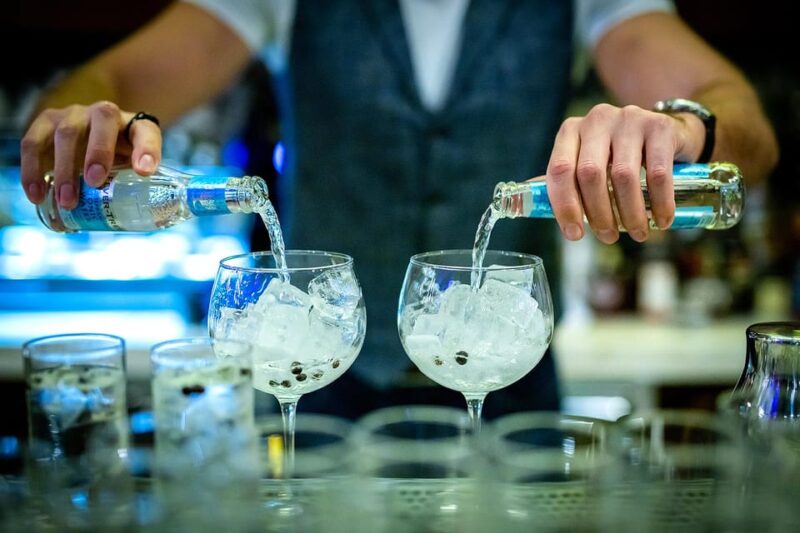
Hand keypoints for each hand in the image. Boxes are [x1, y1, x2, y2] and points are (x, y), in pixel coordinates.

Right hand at [20, 102, 162, 208]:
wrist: (90, 141)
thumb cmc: (118, 159)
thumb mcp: (134, 169)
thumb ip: (140, 186)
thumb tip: (138, 218)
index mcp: (134, 125)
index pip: (146, 132)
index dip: (147, 150)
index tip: (144, 171)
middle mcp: (103, 113)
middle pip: (101, 121)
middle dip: (97, 153)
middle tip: (94, 183)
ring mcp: (72, 115)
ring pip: (65, 133)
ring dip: (64, 168)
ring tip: (66, 201)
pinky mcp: (45, 123)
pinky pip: (33, 143)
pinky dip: (32, 171)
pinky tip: (36, 196)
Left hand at [545, 103, 704, 242]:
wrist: (667, 133)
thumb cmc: (620, 155)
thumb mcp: (590, 162)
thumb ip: (567, 181)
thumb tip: (534, 204)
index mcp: (571, 130)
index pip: (559, 170)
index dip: (564, 206)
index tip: (575, 235)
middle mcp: (597, 120)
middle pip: (589, 174)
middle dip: (598, 213)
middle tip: (608, 237)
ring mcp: (629, 119)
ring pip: (623, 175)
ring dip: (630, 213)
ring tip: (638, 234)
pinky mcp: (660, 126)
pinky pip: (657, 173)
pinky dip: (660, 203)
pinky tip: (663, 220)